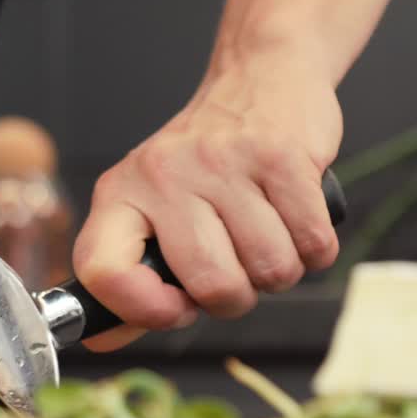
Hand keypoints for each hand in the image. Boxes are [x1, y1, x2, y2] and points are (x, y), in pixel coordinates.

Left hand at [73, 43, 342, 350]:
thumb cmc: (206, 162)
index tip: (175, 309)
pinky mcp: (282, 156)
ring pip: (270, 270)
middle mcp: (165, 175)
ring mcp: (224, 163)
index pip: (103, 271)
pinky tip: (298, 220)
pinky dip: (314, 250)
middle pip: (212, 286)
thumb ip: (130, 277)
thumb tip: (102, 340)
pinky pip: (312, 244)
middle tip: (238, 268)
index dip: (142, 310)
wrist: (261, 77)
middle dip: (236, 298)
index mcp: (121, 193)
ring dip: (280, 271)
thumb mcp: (151, 207)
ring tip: (268, 235)